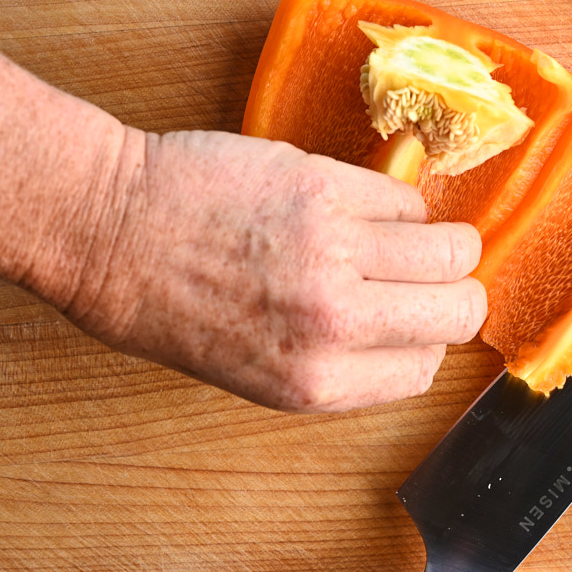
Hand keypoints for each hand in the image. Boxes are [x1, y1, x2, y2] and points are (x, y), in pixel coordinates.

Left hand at [63, 129, 486, 412]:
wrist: (109, 230)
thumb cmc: (165, 306)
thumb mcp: (252, 374)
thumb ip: (337, 368)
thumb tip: (404, 338)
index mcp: (315, 383)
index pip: (426, 367)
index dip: (422, 341)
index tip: (407, 321)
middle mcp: (335, 323)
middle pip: (462, 309)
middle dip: (454, 294)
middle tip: (427, 279)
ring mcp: (334, 251)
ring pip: (454, 248)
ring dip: (439, 244)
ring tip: (402, 239)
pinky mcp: (325, 188)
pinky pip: (406, 199)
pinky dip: (396, 204)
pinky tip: (359, 207)